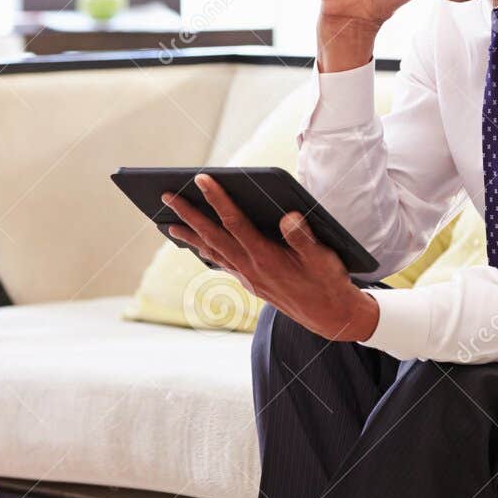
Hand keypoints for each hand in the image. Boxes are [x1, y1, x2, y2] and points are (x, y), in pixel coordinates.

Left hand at [162, 175, 378, 342]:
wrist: (331, 318)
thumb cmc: (328, 282)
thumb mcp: (322, 258)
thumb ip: (303, 237)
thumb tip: (288, 215)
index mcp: (267, 257)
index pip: (235, 223)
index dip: (218, 199)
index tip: (201, 179)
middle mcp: (251, 268)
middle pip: (212, 237)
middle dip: (188, 215)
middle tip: (166, 195)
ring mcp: (249, 277)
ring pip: (213, 252)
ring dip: (191, 236)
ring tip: (170, 224)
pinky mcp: (252, 283)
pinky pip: (222, 264)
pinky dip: (207, 252)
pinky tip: (200, 246)